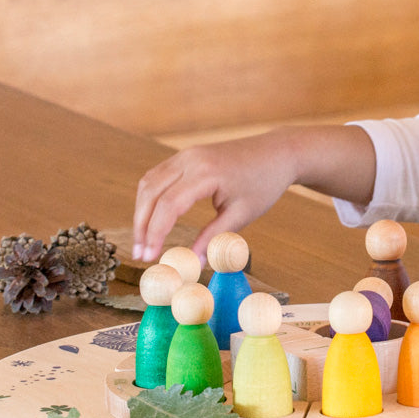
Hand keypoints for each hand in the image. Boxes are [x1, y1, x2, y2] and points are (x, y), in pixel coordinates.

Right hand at [133, 130, 298, 263]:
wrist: (277, 153)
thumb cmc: (264, 183)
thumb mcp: (241, 215)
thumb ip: (213, 238)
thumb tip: (192, 264)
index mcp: (206, 173)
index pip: (168, 205)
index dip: (155, 233)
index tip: (149, 257)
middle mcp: (190, 159)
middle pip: (150, 192)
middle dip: (141, 225)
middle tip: (140, 255)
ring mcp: (185, 154)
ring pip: (149, 183)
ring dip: (141, 212)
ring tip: (143, 242)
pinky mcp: (186, 156)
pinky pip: (158, 176)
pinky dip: (150, 198)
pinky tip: (151, 220)